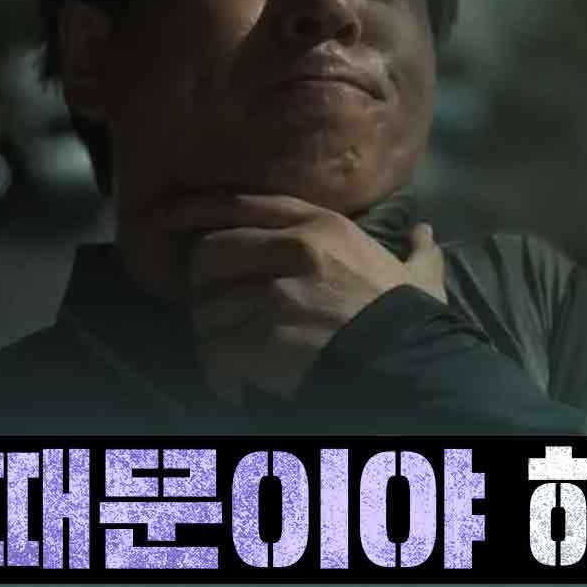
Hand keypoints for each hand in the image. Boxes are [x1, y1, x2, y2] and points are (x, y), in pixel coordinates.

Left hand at [137, 192, 447, 403]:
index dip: (197, 208)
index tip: (164, 216)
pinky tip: (234, 382)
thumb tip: (423, 232)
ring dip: (213, 333)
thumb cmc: (413, 317)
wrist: (414, 364)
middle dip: (204, 283)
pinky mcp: (265, 339)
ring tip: (228, 350)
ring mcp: (276, 295)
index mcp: (322, 226)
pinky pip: (217, 350)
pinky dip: (221, 371)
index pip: (242, 204)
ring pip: (209, 307)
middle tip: (216, 305)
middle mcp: (294, 250)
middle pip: (211, 253)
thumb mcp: (419, 275)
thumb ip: (415, 251)